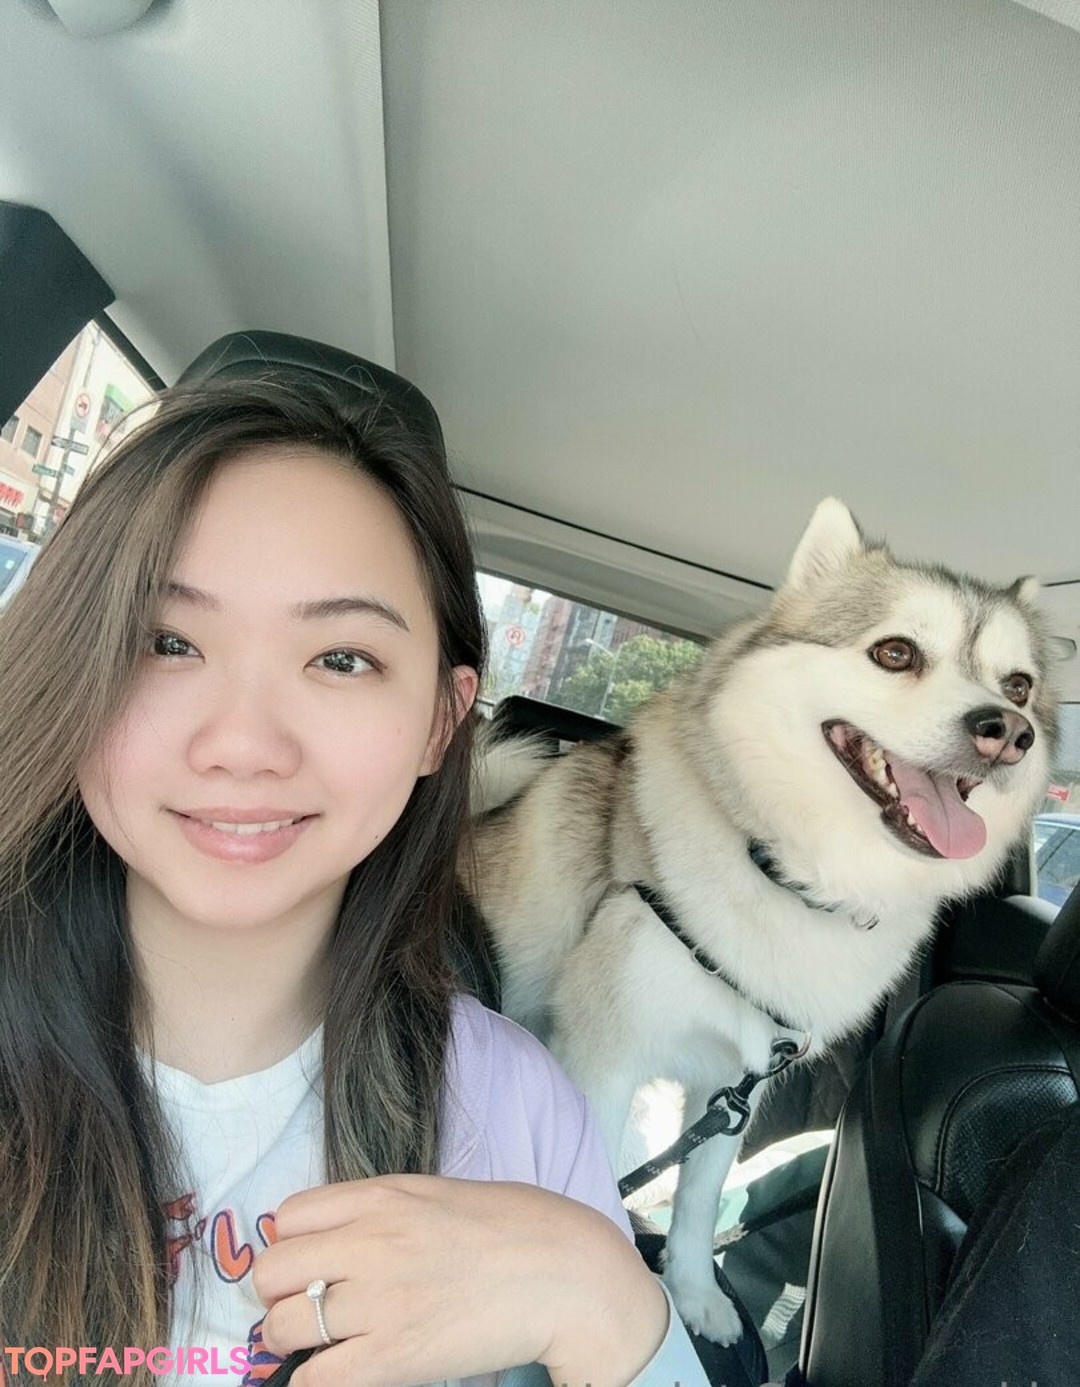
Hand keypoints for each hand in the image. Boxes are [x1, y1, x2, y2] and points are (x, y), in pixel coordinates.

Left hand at [255, 1174, 668, 1386]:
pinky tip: (337, 1372)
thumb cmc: (511, 1228)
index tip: (310, 1262)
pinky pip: (313, 1378)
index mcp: (382, 1197)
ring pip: (282, 1327)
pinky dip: (312, 1380)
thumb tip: (338, 1237)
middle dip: (280, 1293)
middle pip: (271, 1271)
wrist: (563, 1273)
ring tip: (319, 1344)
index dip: (292, 1243)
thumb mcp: (436, 1195)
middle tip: (307, 1305)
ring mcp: (378, 1301)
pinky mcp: (393, 1357)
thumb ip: (382, 1209)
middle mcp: (370, 1243)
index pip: (289, 1216)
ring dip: (290, 1339)